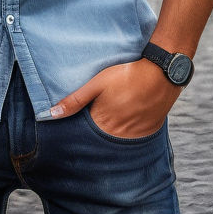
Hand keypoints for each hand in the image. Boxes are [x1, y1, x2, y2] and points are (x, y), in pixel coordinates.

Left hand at [49, 58, 179, 137]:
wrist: (161, 73)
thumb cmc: (127, 75)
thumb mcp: (97, 83)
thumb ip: (75, 100)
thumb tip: (51, 114)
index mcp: (102, 124)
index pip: (85, 135)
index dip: (81, 127)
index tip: (79, 121)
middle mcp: (118, 135)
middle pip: (101, 140)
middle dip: (95, 133)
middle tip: (99, 115)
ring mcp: (134, 136)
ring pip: (116, 140)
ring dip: (112, 132)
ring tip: (114, 115)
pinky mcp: (147, 132)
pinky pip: (133, 138)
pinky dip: (128, 132)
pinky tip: (128, 117)